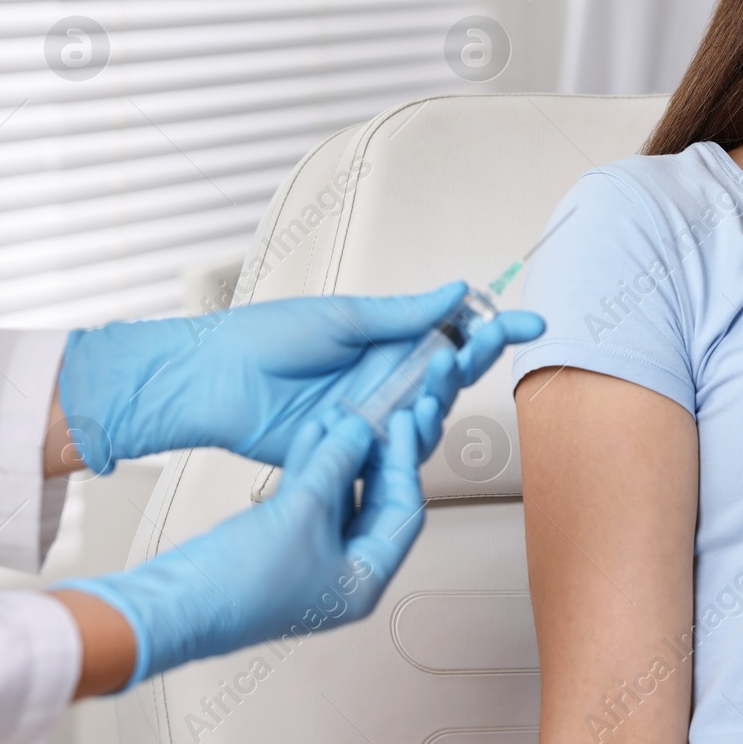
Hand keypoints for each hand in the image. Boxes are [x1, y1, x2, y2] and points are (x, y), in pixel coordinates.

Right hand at [51, 389, 446, 688]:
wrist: (174, 603)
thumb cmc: (240, 583)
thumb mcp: (302, 511)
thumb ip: (336, 464)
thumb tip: (361, 430)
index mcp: (364, 581)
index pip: (404, 512)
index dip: (405, 464)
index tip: (404, 425)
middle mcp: (344, 574)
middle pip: (375, 503)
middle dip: (373, 457)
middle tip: (379, 415)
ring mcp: (311, 559)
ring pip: (340, 497)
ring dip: (339, 456)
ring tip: (342, 413)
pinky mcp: (281, 545)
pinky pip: (308, 500)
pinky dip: (311, 467)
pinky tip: (312, 433)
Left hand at [56, 283, 544, 472]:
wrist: (212, 382)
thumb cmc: (263, 340)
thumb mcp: (342, 318)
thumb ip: (403, 314)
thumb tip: (457, 292)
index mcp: (387, 341)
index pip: (453, 333)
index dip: (494, 330)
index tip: (530, 322)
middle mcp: (386, 379)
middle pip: (451, 376)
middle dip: (474, 360)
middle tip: (481, 347)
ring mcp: (372, 416)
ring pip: (431, 415)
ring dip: (441, 396)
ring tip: (437, 374)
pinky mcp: (353, 450)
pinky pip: (395, 451)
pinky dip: (410, 438)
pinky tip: (411, 422)